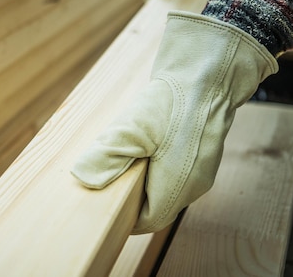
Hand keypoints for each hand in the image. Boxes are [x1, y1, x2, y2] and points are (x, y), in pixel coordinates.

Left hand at [71, 12, 276, 232]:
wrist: (209, 73)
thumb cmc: (173, 102)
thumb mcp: (133, 128)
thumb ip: (107, 155)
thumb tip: (83, 178)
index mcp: (178, 186)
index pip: (149, 219)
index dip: (125, 217)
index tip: (104, 205)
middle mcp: (195, 184)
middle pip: (159, 205)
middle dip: (133, 199)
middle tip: (110, 182)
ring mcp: (202, 169)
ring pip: (169, 188)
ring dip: (146, 182)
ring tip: (125, 163)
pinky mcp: (204, 153)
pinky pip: (178, 172)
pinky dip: (158, 167)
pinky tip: (146, 148)